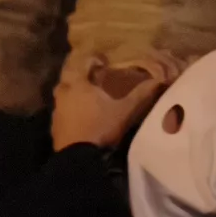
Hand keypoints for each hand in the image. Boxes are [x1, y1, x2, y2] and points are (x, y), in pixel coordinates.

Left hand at [51, 50, 176, 151]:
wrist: (77, 156)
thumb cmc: (101, 126)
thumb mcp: (125, 110)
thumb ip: (141, 94)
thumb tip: (160, 80)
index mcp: (79, 84)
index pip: (83, 63)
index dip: (93, 60)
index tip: (103, 62)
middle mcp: (64, 93)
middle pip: (70, 77)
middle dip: (81, 75)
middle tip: (95, 78)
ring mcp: (57, 109)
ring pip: (64, 94)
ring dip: (75, 92)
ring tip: (89, 96)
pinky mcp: (55, 125)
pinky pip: (63, 110)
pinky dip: (71, 108)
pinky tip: (81, 115)